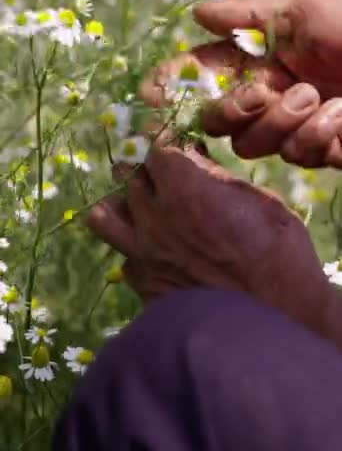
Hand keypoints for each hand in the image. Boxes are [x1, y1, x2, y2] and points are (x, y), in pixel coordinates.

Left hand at [87, 146, 330, 334]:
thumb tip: (193, 157)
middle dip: (144, 169)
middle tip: (163, 174)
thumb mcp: (257, 200)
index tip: (169, 139)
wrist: (271, 323)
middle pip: (126, 175)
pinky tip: (158, 253)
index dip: (162, 139)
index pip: (154, 146)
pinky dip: (136, 248)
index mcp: (183, 187)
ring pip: (104, 215)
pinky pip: (123, 256)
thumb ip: (215, 176)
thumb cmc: (278, 254)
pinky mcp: (143, 285)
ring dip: (121, 204)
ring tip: (142, 209)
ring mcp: (142, 253)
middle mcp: (153, 217)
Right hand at [141, 0, 341, 167]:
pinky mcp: (317, 150)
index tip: (151, 90)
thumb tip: (196, 13)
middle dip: (231, 110)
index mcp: (260, 60)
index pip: (204, 76)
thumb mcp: (305, 7)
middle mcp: (267, 96)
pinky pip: (295, 154)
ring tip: (322, 96)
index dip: (175, 84)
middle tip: (259, 92)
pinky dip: (319, 133)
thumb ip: (247, 15)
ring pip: (252, 144)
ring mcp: (291, 126)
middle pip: (217, 121)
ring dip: (284, 120)